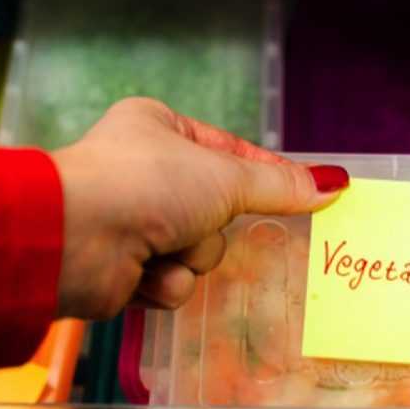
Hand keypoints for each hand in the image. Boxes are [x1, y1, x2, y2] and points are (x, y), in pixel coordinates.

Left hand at [51, 98, 349, 319]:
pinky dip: (164, 281)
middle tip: (200, 221)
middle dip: (211, 226)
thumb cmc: (146, 185)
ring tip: (162, 248)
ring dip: (189, 257)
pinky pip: (171, 281)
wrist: (76, 240)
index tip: (304, 193)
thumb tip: (333, 186)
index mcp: (158, 127)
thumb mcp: (225, 177)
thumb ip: (278, 187)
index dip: (262, 175)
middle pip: (216, 209)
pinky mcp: (122, 268)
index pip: (228, 152)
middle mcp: (142, 170)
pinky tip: (143, 274)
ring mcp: (130, 220)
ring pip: (198, 250)